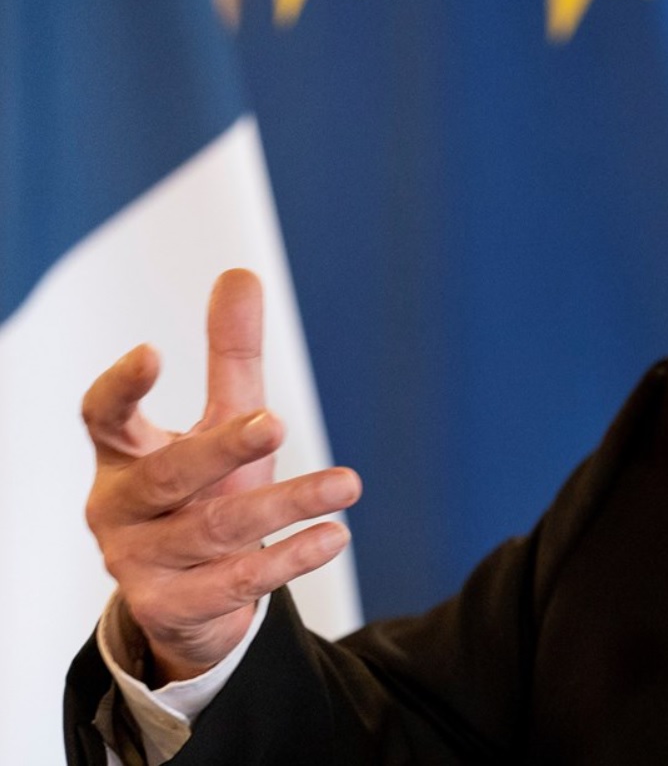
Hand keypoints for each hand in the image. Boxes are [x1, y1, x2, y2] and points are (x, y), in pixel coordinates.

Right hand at [82, 269, 361, 683]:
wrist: (191, 601)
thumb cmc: (204, 492)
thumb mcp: (220, 424)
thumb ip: (229, 357)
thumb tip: (241, 272)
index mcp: (122, 457)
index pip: (103, 418)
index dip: (121, 387)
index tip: (152, 351)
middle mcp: (120, 510)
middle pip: (166, 476)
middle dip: (222, 449)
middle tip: (276, 421)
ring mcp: (140, 564)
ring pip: (215, 529)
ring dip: (286, 505)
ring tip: (349, 484)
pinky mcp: (173, 609)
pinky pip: (237, 582)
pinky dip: (290, 558)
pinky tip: (335, 535)